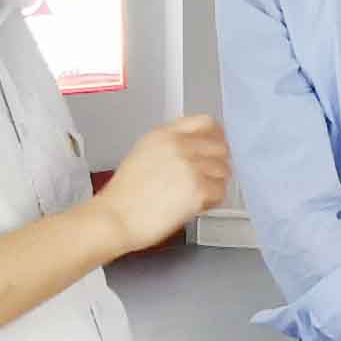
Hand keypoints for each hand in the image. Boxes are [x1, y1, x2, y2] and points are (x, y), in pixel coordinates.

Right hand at [94, 115, 229, 255]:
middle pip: (221, 147)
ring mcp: (191, 166)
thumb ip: (171, 146)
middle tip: (206, 180)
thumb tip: (198, 150)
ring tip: (193, 196)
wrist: (115, 218)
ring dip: (214, 185)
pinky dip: (210, 203)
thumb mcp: (144, 154)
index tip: (214, 151)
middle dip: (217, 165)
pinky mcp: (199, 189)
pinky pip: (220, 193)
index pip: (206, 122)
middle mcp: (180, 145)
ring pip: (224, 171)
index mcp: (165, 134)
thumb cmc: (124, 195)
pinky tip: (192, 207)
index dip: (215, 138)